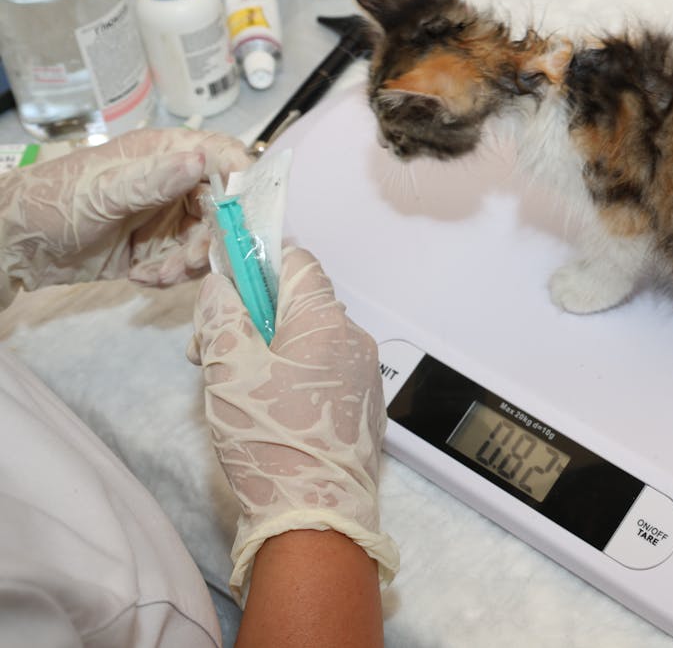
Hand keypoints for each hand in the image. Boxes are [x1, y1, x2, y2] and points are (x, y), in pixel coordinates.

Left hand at [0, 128, 251, 306]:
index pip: (223, 157)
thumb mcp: (104, 191)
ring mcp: (167, 218)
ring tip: (156, 274)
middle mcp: (174, 184)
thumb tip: (201, 160)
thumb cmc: (54, 203)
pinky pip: (184, 265)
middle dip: (212, 239)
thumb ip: (154, 179)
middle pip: (223, 208)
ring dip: (189, 264)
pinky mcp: (157, 249)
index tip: (241, 214)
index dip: (241, 182)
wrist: (15, 246)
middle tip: (190, 262)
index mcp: (165, 155)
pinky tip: (141, 277)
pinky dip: (169, 276)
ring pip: (207, 242)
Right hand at [188, 246, 397, 600]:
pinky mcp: (360, 408)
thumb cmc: (271, 438)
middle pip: (297, 305)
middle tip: (207, 349)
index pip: (297, 261)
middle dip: (249, 316)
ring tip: (226, 386)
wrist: (316, 515)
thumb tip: (222, 286)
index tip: (224, 283)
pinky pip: (320, 374)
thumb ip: (222, 317)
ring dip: (264, 350)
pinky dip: (288, 378)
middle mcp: (353, 340)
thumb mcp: (228, 370)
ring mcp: (361, 376)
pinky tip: (260, 409)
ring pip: (305, 342)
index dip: (258, 263)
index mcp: (326, 321)